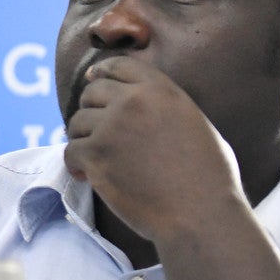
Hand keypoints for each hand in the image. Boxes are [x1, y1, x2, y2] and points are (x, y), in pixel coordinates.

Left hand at [64, 56, 246, 242]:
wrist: (201, 214)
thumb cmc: (209, 178)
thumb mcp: (195, 124)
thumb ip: (165, 108)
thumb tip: (143, 105)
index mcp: (161, 90)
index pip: (120, 65)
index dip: (101, 72)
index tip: (92, 79)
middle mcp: (133, 101)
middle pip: (92, 93)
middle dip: (90, 110)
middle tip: (94, 131)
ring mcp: (112, 127)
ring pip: (76, 122)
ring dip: (80, 138)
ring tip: (92, 157)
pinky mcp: (96, 154)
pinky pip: (70, 151)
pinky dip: (74, 164)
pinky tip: (85, 175)